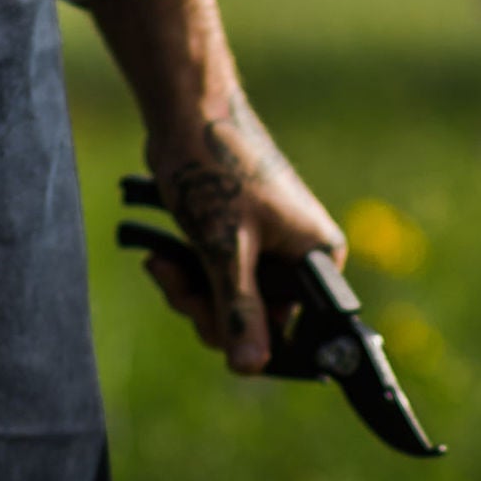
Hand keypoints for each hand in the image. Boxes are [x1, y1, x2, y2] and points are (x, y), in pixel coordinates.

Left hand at [87, 0, 345, 373]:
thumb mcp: (225, 250)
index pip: (295, 331)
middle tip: (179, 285)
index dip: (253, 341)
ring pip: (230, 305)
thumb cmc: (215, 168)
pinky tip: (162, 257)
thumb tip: (251, 367)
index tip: (214, 329)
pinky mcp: (240, 242)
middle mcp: (301, 259)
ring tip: (164, 265)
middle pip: (257, 324)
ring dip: (190, 295)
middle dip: (208, 313)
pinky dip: (187, 277)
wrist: (187, 112)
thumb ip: (239, 311)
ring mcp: (268, 252)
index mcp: (318, 260)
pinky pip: (215, 283)